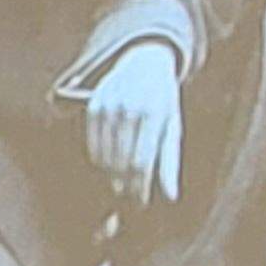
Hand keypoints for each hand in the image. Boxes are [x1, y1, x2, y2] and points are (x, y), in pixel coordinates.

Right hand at [81, 42, 183, 202]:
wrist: (144, 62)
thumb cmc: (163, 101)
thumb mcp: (173, 126)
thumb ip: (170, 161)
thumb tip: (172, 196)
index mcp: (154, 113)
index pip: (142, 162)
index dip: (140, 187)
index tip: (141, 202)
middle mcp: (129, 108)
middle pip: (122, 161)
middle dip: (126, 185)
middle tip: (130, 200)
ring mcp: (109, 105)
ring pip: (105, 156)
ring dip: (112, 176)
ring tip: (120, 186)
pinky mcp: (94, 105)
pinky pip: (93, 144)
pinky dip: (99, 160)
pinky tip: (108, 168)